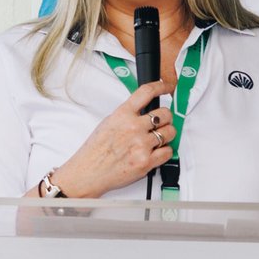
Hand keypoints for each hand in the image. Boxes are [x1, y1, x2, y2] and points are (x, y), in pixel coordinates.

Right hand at [47, 81, 174, 198]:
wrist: (89, 172)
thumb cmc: (96, 150)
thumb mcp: (108, 123)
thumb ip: (127, 115)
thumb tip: (144, 111)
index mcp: (122, 114)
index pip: (147, 92)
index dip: (161, 86)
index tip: (167, 87)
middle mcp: (133, 127)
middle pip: (165, 114)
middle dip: (166, 118)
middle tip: (161, 123)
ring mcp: (141, 145)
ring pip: (170, 132)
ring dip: (167, 135)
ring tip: (157, 139)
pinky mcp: (146, 162)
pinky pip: (168, 152)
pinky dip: (165, 151)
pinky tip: (156, 151)